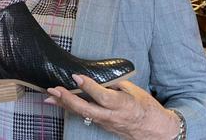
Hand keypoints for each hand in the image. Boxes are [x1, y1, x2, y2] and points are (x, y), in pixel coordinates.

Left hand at [44, 75, 178, 139]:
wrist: (155, 130)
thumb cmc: (146, 108)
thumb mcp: (134, 90)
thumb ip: (115, 84)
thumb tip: (99, 78)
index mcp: (122, 104)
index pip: (102, 96)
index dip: (88, 86)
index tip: (76, 76)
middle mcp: (112, 116)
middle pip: (87, 110)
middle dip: (68, 99)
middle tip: (54, 90)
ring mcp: (106, 123)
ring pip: (82, 115)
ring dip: (65, 105)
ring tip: (50, 97)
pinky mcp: (103, 126)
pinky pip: (86, 117)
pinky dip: (73, 109)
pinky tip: (62, 103)